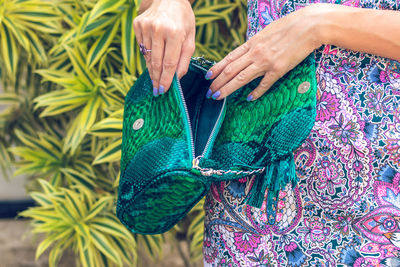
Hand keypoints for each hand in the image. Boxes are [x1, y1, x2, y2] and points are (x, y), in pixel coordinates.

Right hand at [134, 0, 195, 95]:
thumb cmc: (183, 20)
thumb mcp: (190, 38)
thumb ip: (184, 59)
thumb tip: (177, 78)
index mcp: (175, 33)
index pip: (169, 63)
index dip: (166, 79)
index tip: (163, 91)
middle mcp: (158, 29)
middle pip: (156, 62)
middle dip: (157, 79)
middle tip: (157, 91)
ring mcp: (145, 26)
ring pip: (148, 56)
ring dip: (152, 69)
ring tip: (155, 78)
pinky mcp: (137, 25)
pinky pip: (142, 47)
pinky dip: (147, 56)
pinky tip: (153, 58)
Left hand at [205, 5, 321, 100]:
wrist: (308, 26)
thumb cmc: (288, 27)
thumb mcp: (266, 33)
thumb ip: (255, 45)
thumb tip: (245, 53)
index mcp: (252, 43)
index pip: (229, 58)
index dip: (216, 68)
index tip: (207, 77)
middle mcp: (255, 53)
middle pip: (231, 70)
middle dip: (217, 82)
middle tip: (209, 92)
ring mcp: (266, 62)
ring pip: (241, 78)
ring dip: (227, 88)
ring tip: (218, 96)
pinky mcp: (278, 70)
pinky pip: (264, 84)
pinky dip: (256, 92)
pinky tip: (249, 98)